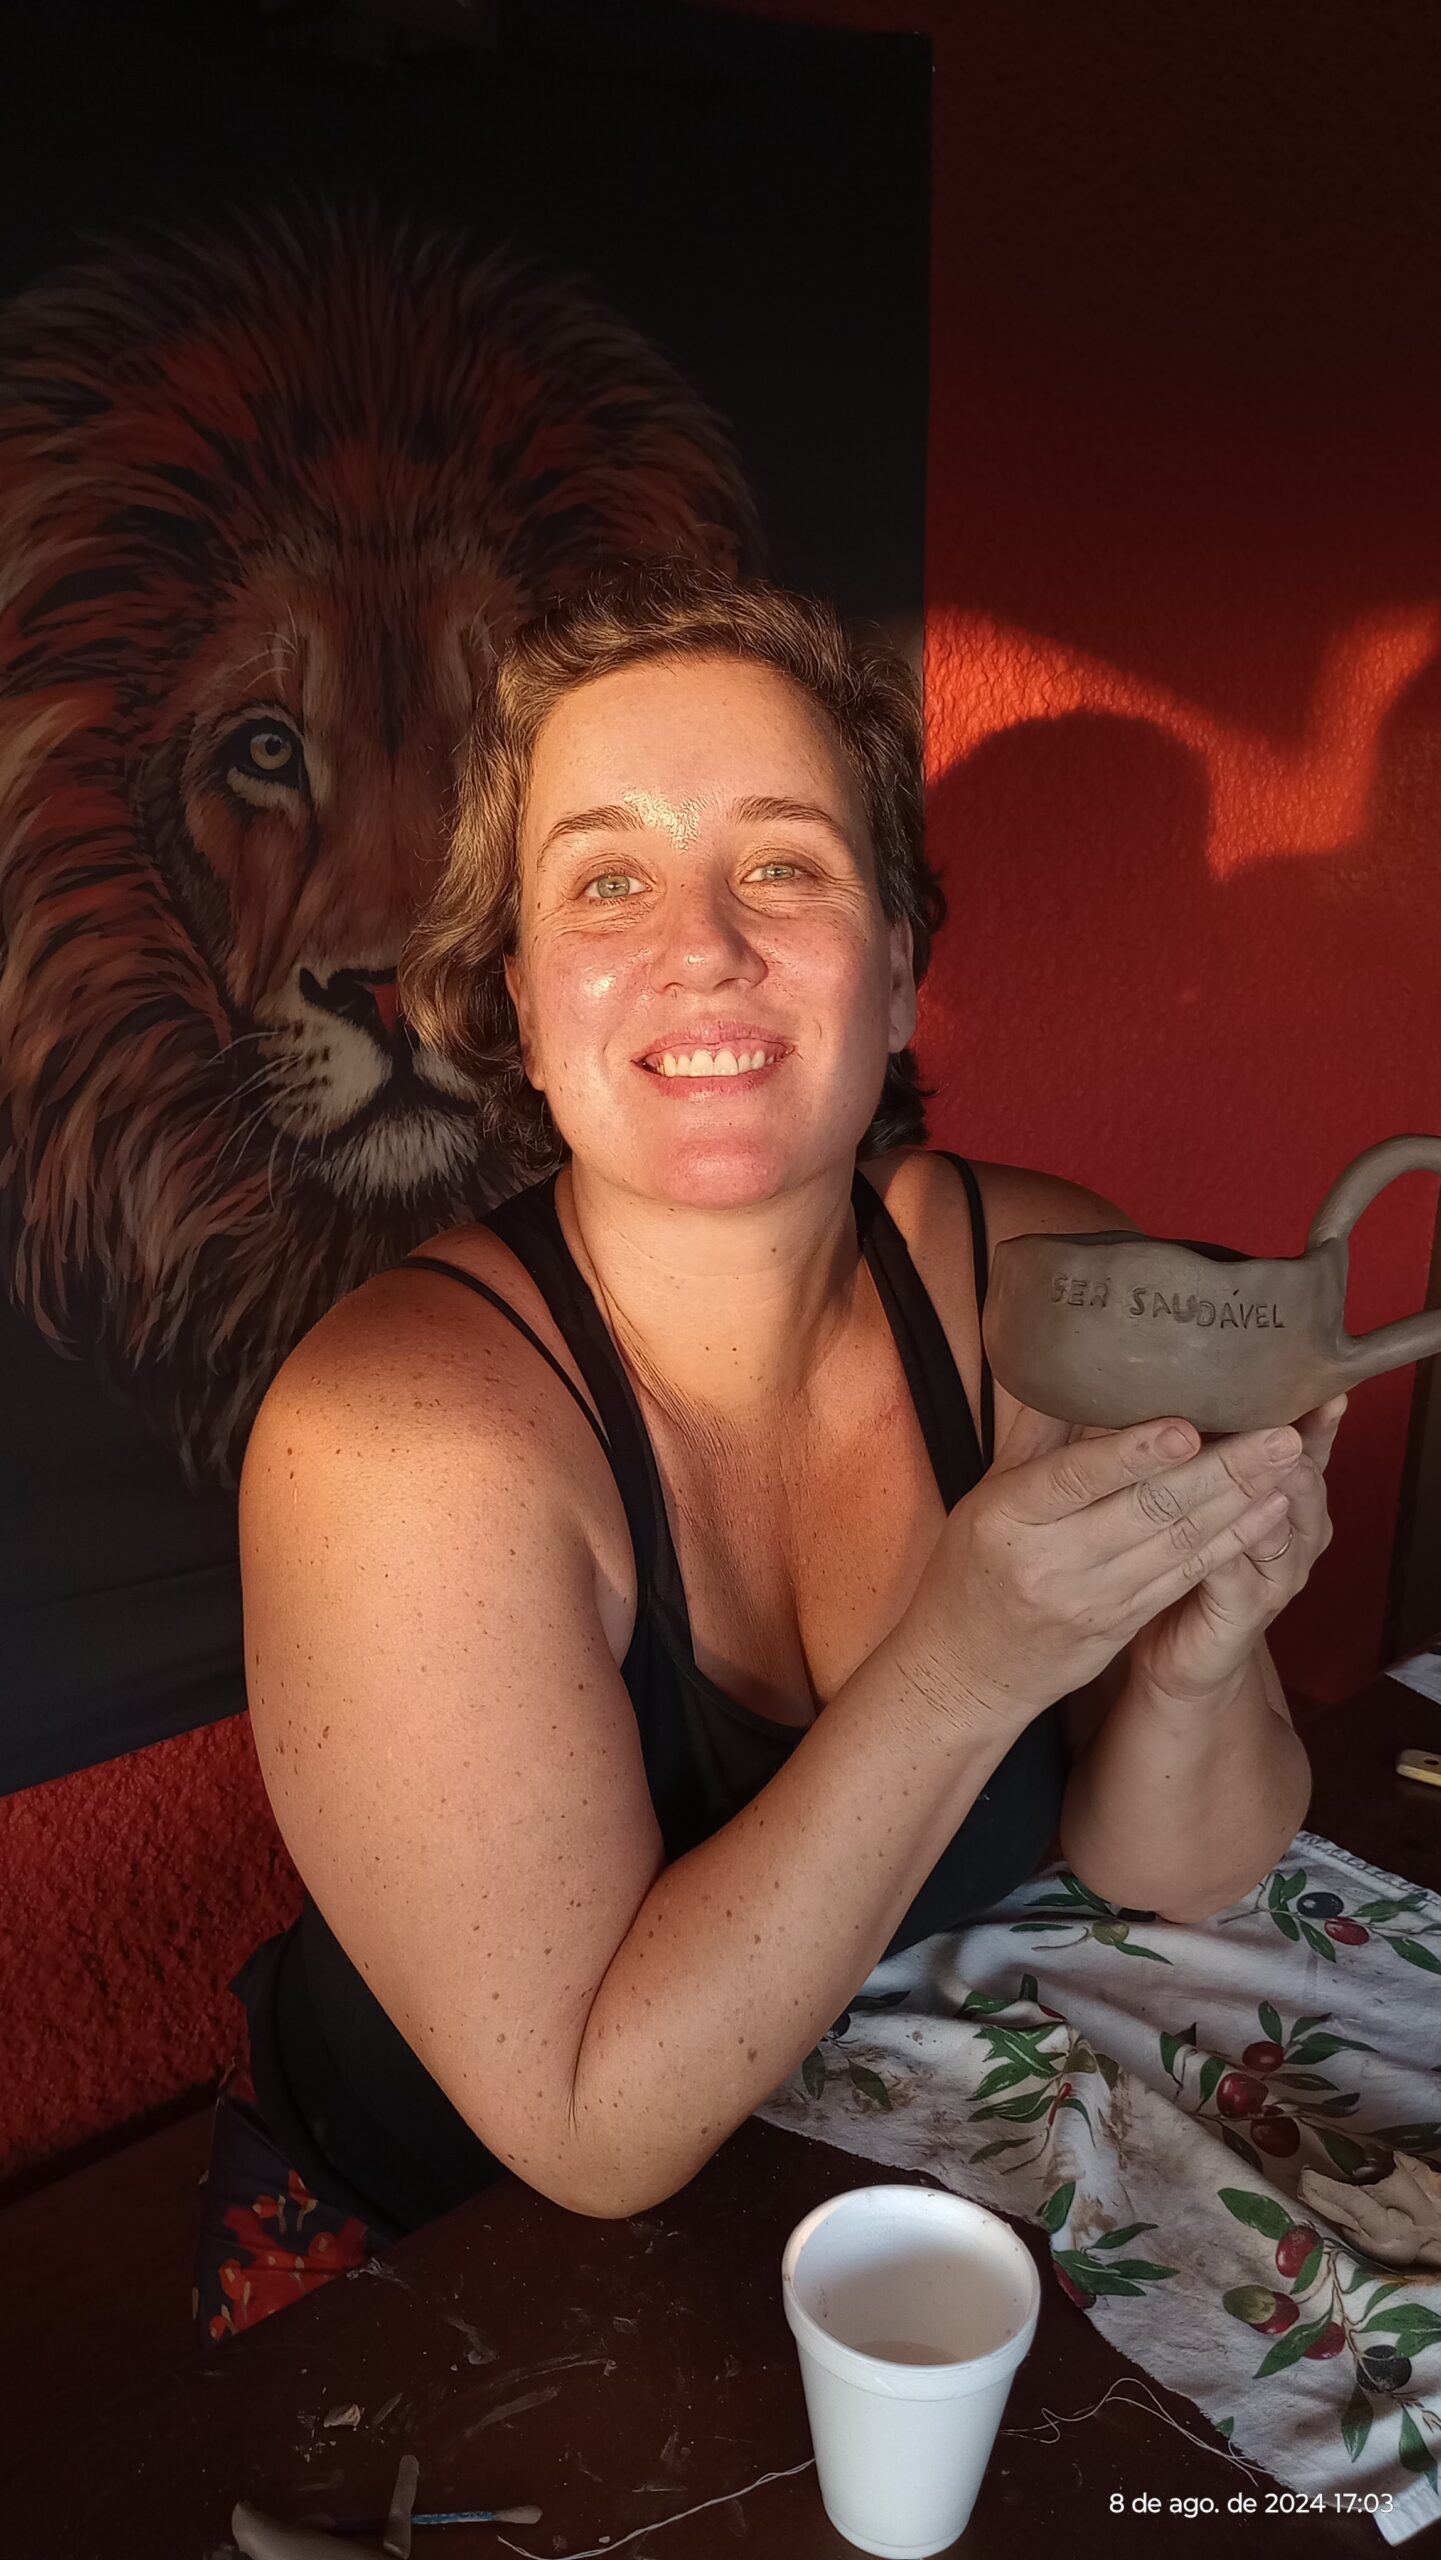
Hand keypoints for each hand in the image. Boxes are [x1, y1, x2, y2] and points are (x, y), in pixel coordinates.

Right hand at [894, 1403, 1326, 1732]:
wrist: (966, 1670)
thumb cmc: (973, 1565)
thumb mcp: (987, 1495)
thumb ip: (1038, 1435)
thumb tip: (1074, 1365)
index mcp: (1009, 1515)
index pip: (1076, 1478)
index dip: (1135, 1455)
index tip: (1189, 1427)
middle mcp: (1053, 1559)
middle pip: (1147, 1511)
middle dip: (1223, 1471)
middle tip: (1281, 1432)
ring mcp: (1093, 1599)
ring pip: (1180, 1545)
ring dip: (1242, 1502)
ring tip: (1291, 1461)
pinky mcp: (1122, 1626)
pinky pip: (1186, 1577)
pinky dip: (1233, 1541)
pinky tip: (1269, 1509)